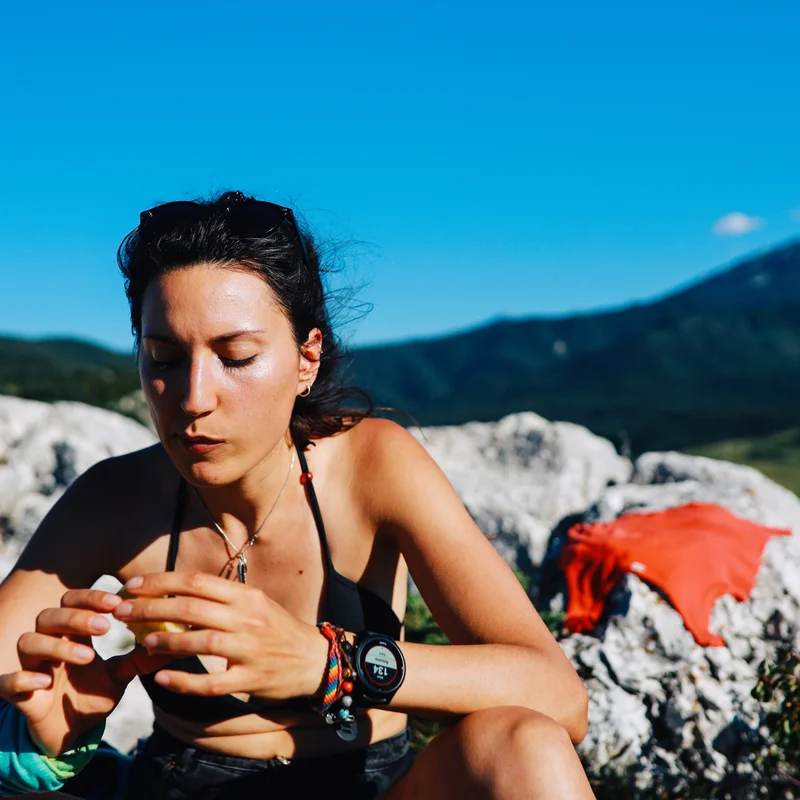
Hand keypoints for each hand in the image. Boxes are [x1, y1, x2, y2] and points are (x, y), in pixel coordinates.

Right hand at [0, 589, 171, 755]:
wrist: (69, 734)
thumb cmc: (91, 696)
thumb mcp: (119, 676)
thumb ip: (139, 659)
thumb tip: (173, 642)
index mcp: (71, 634)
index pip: (73, 601)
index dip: (92, 597)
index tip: (117, 602)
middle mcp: (47, 644)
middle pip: (50, 615)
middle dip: (77, 616)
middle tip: (106, 625)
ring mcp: (30, 668)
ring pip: (29, 641)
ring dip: (58, 646)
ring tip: (89, 656)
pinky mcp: (17, 696)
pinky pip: (7, 682)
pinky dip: (22, 678)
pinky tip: (44, 682)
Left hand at [114, 572, 329, 701]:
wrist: (314, 659)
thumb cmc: (277, 629)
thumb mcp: (255, 604)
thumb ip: (221, 599)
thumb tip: (176, 594)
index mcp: (246, 596)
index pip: (196, 582)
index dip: (160, 582)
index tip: (132, 586)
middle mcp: (247, 618)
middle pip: (191, 608)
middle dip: (150, 608)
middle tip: (122, 612)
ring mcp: (249, 649)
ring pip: (199, 641)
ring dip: (165, 641)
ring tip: (141, 642)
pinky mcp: (250, 679)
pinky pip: (211, 683)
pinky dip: (184, 681)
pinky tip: (162, 679)